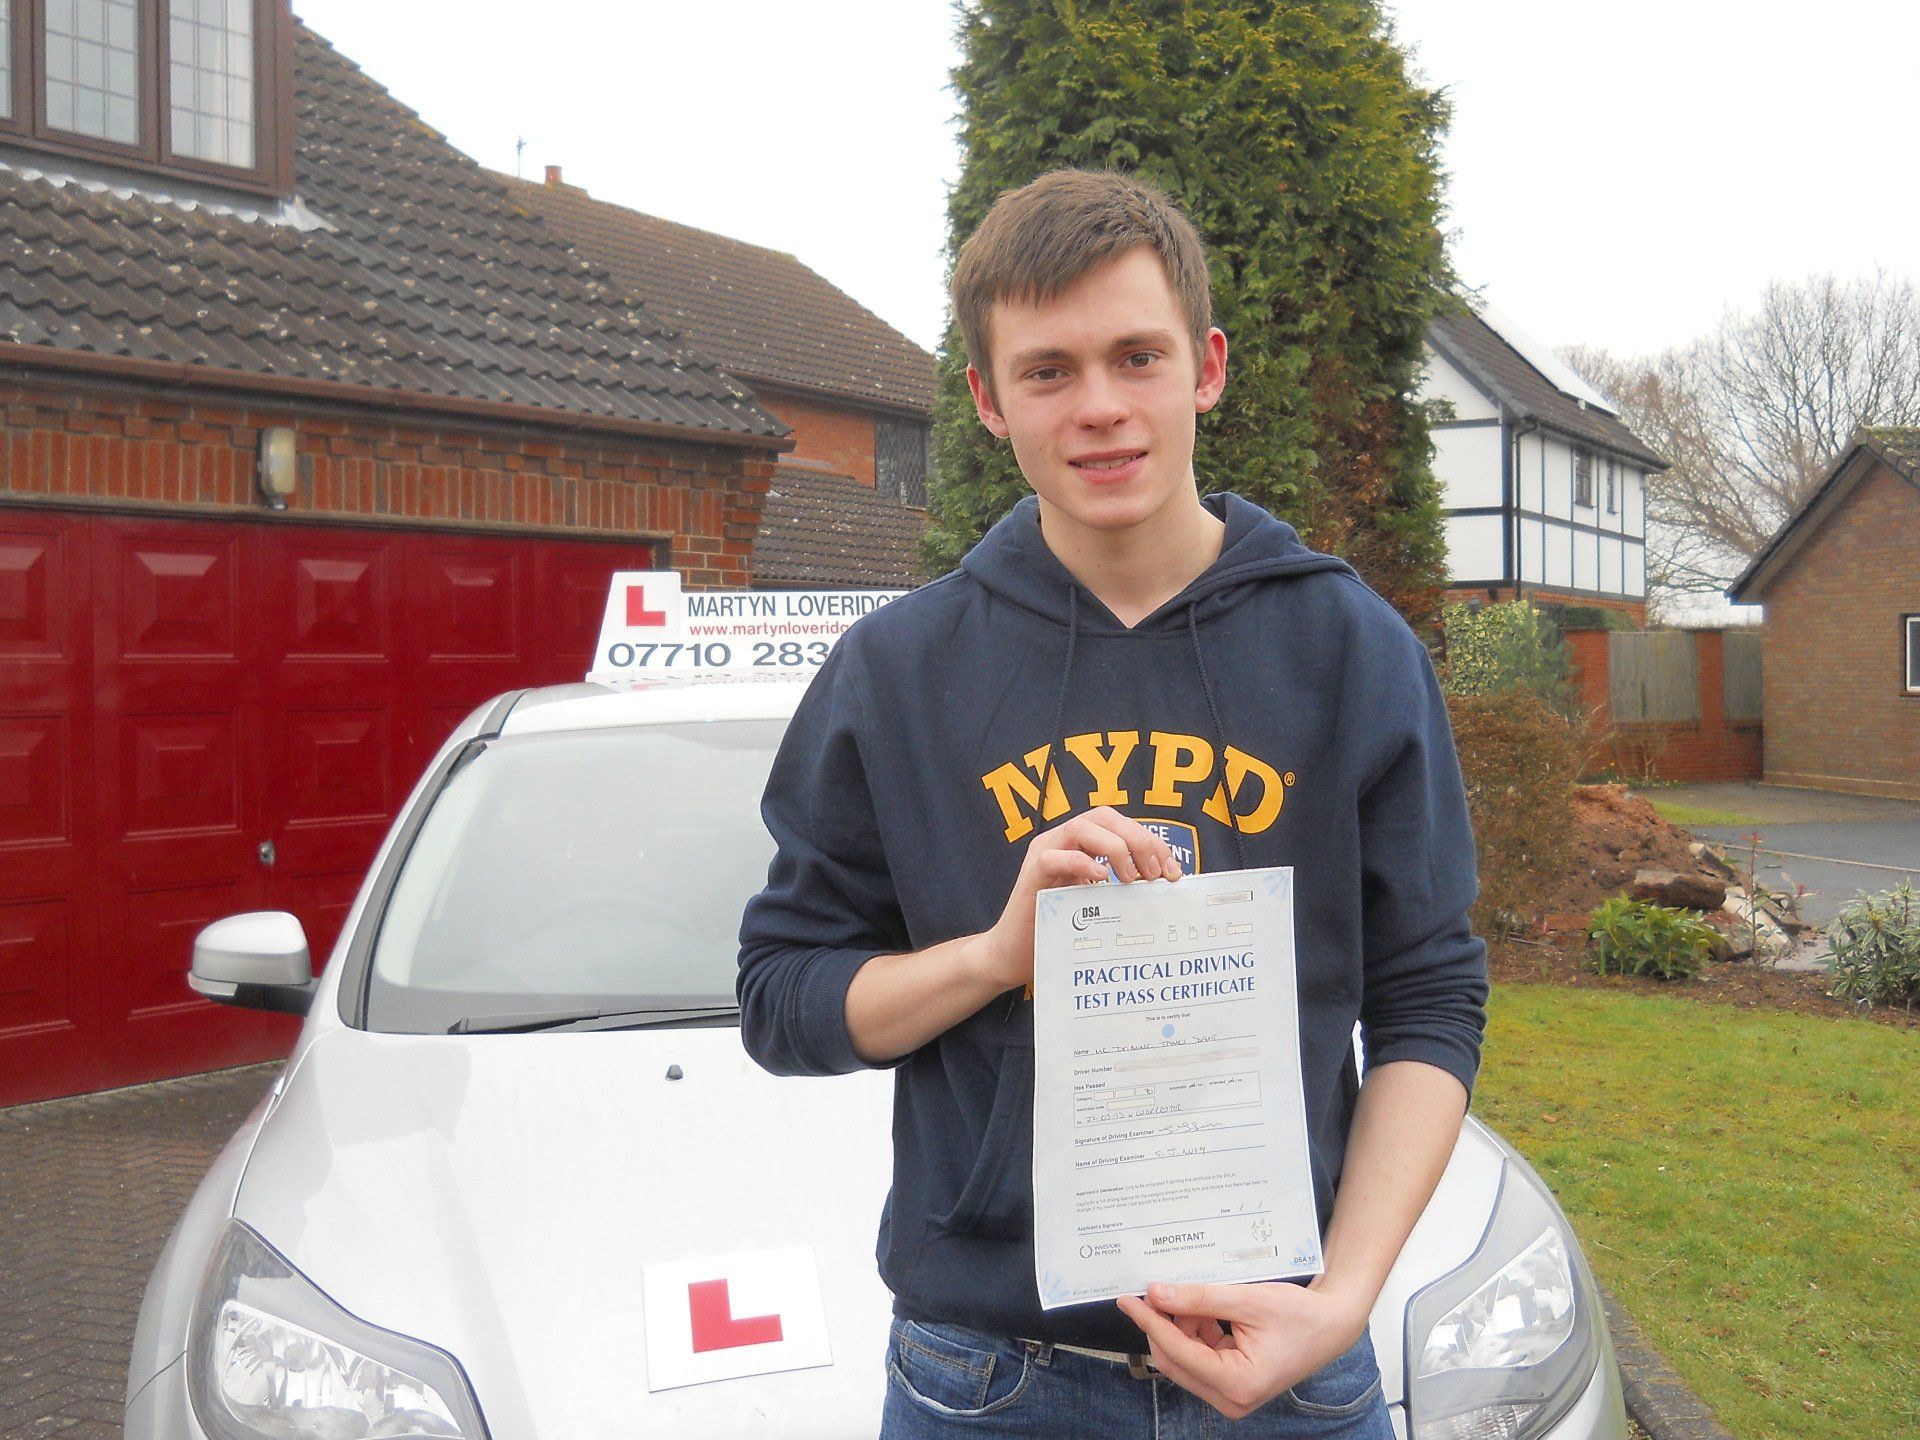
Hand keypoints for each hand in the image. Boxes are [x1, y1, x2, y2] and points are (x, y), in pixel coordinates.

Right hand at [973, 806, 1180, 990]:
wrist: (1015, 955)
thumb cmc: (1061, 931)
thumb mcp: (1100, 904)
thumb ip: (1123, 889)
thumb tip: (1167, 885)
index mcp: (1081, 844)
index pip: (1121, 825)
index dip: (1152, 841)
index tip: (1173, 872)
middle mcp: (1062, 842)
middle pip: (1104, 816)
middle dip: (1138, 839)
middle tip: (1155, 874)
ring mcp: (1044, 855)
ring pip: (1080, 827)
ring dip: (1114, 847)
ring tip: (1131, 878)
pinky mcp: (1031, 876)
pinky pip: (1053, 856)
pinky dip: (1081, 862)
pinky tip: (1100, 879)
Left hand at [1115, 1279, 1368, 1420]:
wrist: (1331, 1325)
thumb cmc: (1299, 1315)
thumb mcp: (1247, 1300)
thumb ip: (1199, 1298)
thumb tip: (1157, 1294)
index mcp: (1238, 1384)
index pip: (1177, 1351)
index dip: (1150, 1322)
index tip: (1128, 1300)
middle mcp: (1232, 1400)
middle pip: (1174, 1361)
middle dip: (1162, 1325)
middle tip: (1153, 1291)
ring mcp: (1231, 1397)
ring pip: (1183, 1361)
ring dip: (1178, 1329)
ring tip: (1190, 1299)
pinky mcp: (1232, 1388)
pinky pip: (1198, 1361)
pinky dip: (1192, 1336)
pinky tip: (1201, 1314)